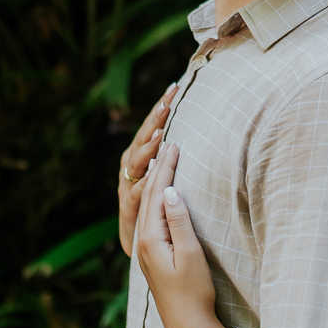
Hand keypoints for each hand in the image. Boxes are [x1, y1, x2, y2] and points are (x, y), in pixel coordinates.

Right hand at [119, 87, 176, 255]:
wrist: (139, 242)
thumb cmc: (159, 203)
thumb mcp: (168, 175)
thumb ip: (177, 155)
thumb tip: (200, 128)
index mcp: (141, 154)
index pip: (154, 125)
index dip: (163, 107)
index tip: (176, 86)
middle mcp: (131, 165)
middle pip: (144, 136)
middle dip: (155, 119)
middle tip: (168, 101)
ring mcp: (127, 184)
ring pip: (137, 162)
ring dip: (148, 148)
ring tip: (161, 135)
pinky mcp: (127, 207)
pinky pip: (135, 193)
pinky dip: (141, 184)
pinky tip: (150, 177)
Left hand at [135, 143, 221, 327]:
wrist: (187, 325)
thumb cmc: (193, 292)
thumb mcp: (191, 254)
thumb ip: (179, 221)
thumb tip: (171, 190)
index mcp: (150, 238)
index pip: (158, 193)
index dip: (167, 168)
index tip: (175, 144)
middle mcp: (143, 241)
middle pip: (149, 197)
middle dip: (158, 169)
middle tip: (169, 143)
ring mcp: (146, 249)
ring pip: (148, 207)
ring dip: (156, 182)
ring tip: (162, 161)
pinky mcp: (153, 255)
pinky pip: (151, 218)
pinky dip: (156, 199)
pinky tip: (161, 195)